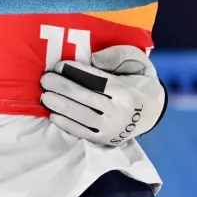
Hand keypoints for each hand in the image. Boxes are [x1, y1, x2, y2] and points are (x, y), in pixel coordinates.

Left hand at [40, 45, 165, 145]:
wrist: (152, 112)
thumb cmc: (139, 82)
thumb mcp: (138, 62)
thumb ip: (119, 55)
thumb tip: (94, 59)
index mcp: (128, 92)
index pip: (99, 81)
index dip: (77, 72)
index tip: (59, 65)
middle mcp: (121, 113)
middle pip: (87, 98)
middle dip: (63, 88)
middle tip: (45, 79)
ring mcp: (113, 129)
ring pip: (82, 117)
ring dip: (60, 106)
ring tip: (45, 96)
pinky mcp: (106, 140)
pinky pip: (83, 133)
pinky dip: (67, 125)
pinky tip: (53, 115)